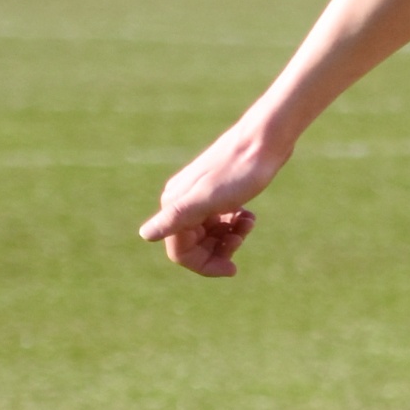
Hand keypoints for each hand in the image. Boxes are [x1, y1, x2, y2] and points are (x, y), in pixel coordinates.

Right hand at [139, 116, 291, 276]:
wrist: (264, 140)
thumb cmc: (239, 171)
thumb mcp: (208, 199)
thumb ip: (176, 217)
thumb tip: (145, 235)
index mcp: (175, 205)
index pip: (179, 252)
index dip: (204, 265)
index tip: (232, 269)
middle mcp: (181, 201)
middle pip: (194, 244)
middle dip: (219, 250)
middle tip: (241, 239)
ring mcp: (200, 196)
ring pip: (208, 233)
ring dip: (230, 237)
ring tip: (248, 223)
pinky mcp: (218, 191)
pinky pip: (220, 219)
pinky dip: (235, 224)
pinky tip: (249, 216)